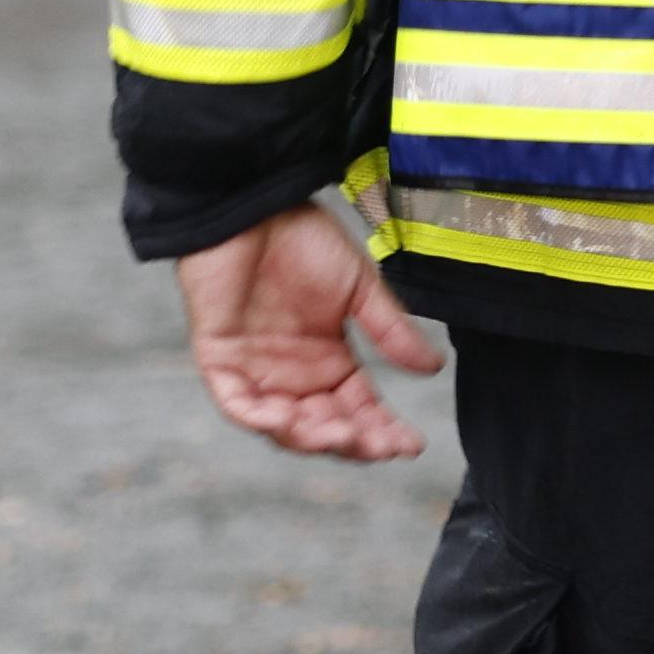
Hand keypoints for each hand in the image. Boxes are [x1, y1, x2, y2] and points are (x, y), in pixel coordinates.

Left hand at [178, 202, 444, 460]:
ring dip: (313, 438)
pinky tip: (289, 421)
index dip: (383, 431)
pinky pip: (238, 404)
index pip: (359, 410)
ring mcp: (257, 372)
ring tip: (343, 436)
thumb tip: (433, 367)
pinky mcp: (220, 361)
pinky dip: (261, 419)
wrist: (254, 207)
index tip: (411, 444)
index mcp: (329, 361)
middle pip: (326, 427)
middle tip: (381, 445)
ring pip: (284, 427)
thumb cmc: (302, 239)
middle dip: (354, 442)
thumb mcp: (358, 287)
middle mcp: (294, 376)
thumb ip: (390, 330)